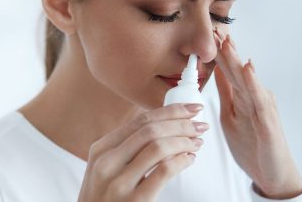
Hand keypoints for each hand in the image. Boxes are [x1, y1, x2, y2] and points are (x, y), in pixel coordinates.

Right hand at [78, 103, 207, 201]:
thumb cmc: (103, 199)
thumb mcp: (103, 169)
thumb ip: (124, 148)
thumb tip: (162, 125)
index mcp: (101, 149)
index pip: (140, 120)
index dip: (169, 111)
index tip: (190, 109)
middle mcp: (107, 162)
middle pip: (151, 130)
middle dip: (181, 123)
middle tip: (200, 125)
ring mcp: (119, 182)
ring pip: (158, 147)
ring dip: (184, 141)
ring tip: (196, 142)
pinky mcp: (134, 201)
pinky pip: (164, 172)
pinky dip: (182, 161)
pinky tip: (189, 160)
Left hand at [212, 30, 301, 198]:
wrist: (271, 174)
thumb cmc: (252, 145)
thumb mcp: (230, 115)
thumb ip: (226, 93)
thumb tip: (216, 72)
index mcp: (242, 96)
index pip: (228, 70)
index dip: (218, 53)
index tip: (209, 34)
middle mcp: (254, 98)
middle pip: (237, 70)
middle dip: (226, 50)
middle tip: (215, 29)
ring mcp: (262, 108)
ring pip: (246, 79)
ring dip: (236, 60)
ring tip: (227, 42)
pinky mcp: (268, 122)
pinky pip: (258, 99)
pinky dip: (252, 82)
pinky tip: (247, 68)